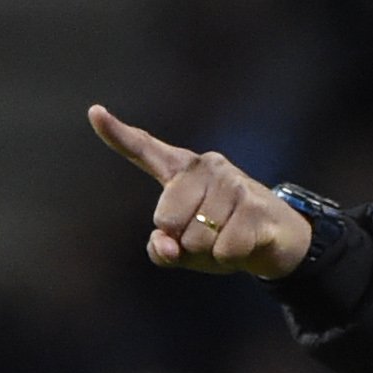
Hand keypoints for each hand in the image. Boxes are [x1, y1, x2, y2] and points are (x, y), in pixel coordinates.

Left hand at [88, 105, 312, 278]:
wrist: (277, 239)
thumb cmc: (221, 238)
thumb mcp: (185, 250)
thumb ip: (162, 249)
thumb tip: (167, 246)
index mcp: (181, 172)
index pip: (144, 150)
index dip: (117, 134)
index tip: (95, 113)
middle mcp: (205, 166)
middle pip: (166, 221)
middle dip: (184, 243)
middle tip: (209, 237)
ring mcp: (231, 181)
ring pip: (197, 239)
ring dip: (210, 254)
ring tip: (228, 239)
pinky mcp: (254, 204)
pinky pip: (224, 249)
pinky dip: (229, 260)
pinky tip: (244, 244)